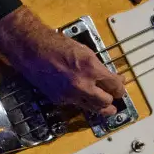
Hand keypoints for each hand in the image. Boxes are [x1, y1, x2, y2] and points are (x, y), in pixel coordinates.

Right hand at [0, 5, 123, 118]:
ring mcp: (70, 94)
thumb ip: (98, 66)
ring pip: (92, 108)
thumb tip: (109, 75)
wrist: (32, 49)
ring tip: (106, 108)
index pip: (114, 85)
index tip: (121, 85)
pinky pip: (76, 104)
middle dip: (112, 100)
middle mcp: (82, 84)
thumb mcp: (84, 51)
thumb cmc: (57, 45)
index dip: (120, 87)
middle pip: (106, 102)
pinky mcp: (59, 99)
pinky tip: (84, 97)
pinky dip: (82, 102)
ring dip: (100, 107)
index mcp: (91, 68)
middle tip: (114, 98)